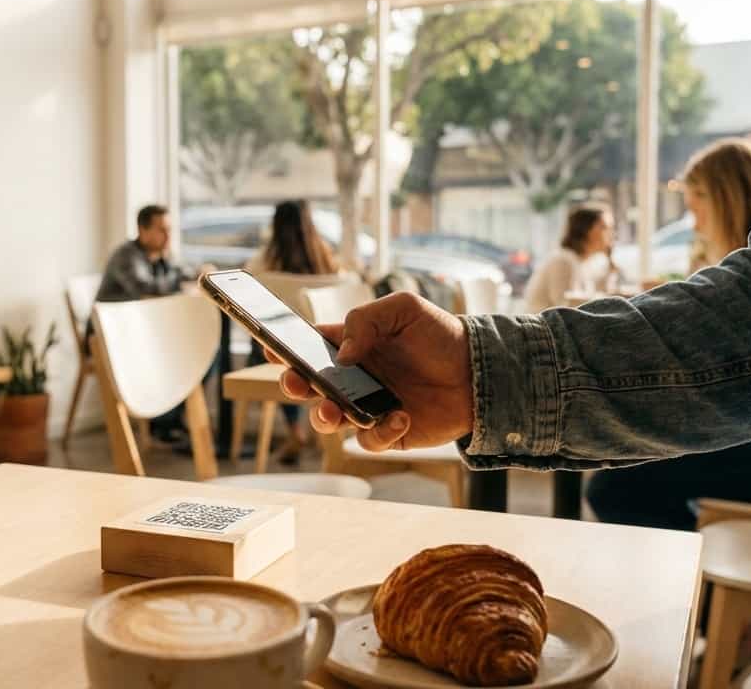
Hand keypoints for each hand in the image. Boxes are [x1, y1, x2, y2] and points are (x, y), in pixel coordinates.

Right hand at [271, 292, 472, 452]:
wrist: (480, 372)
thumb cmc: (440, 335)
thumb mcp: (404, 309)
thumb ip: (366, 321)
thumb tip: (342, 355)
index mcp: (351, 344)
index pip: (308, 346)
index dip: (284, 348)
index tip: (270, 346)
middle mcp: (353, 377)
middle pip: (308, 385)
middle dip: (294, 384)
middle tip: (295, 381)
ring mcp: (367, 406)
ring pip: (328, 419)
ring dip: (322, 416)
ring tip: (331, 411)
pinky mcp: (387, 432)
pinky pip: (367, 440)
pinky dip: (378, 431)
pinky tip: (401, 416)